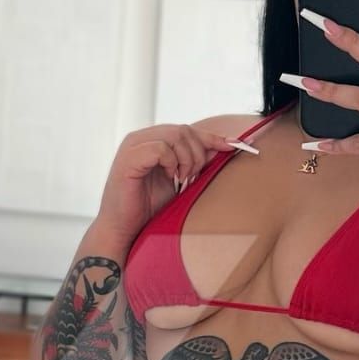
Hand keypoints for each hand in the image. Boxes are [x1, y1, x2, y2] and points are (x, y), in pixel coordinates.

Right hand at [97, 121, 241, 239]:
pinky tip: (170, 178)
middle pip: (184, 130)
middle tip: (192, 178)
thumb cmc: (148, 209)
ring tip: (182, 180)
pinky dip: (171, 163)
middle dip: (198, 154)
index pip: (187, 130)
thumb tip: (220, 147)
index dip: (212, 137)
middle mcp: (141, 138)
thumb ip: (194, 163)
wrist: (124, 229)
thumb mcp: (179, 182)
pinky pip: (160, 149)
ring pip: (175, 135)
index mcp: (152, 141)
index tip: (234, 146)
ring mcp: (133, 145)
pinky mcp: (128, 158)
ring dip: (186, 159)